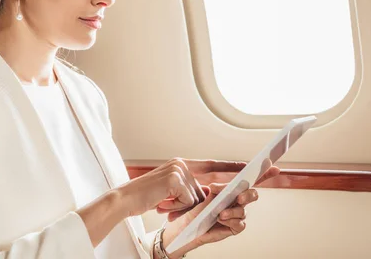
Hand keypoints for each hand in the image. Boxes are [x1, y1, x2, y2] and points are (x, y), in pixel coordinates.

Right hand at [117, 158, 246, 218]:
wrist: (126, 199)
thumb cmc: (146, 197)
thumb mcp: (171, 191)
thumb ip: (189, 189)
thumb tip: (206, 194)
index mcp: (181, 164)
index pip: (210, 165)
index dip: (228, 166)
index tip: (245, 166)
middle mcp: (181, 164)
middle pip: (202, 190)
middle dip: (189, 203)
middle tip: (166, 202)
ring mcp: (178, 170)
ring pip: (195, 198)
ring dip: (181, 206)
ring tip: (162, 201)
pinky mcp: (175, 180)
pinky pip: (188, 201)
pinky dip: (176, 206)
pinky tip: (162, 202)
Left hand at [161, 165, 280, 257]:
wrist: (184, 224)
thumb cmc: (192, 206)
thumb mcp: (200, 193)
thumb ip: (212, 188)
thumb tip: (216, 186)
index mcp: (230, 186)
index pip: (249, 177)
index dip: (263, 171)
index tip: (271, 163)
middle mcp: (236, 199)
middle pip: (252, 193)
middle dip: (248, 194)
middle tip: (238, 196)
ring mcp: (235, 212)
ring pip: (244, 210)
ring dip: (233, 211)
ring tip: (220, 213)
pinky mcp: (233, 226)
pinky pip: (240, 224)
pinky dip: (231, 221)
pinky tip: (220, 220)